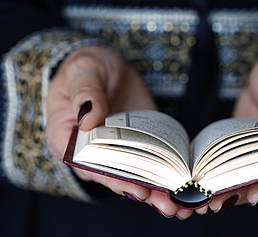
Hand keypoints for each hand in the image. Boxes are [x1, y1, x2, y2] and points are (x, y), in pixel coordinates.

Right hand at [46, 46, 192, 218]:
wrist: (107, 68)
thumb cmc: (87, 68)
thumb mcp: (84, 70)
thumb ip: (85, 93)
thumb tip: (89, 119)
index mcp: (65, 138)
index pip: (85, 163)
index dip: (109, 177)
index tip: (133, 186)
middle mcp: (88, 152)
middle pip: (111, 177)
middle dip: (138, 190)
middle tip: (165, 203)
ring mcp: (114, 150)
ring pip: (131, 176)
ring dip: (154, 190)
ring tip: (177, 201)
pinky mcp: (135, 145)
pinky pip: (146, 162)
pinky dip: (162, 175)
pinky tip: (180, 184)